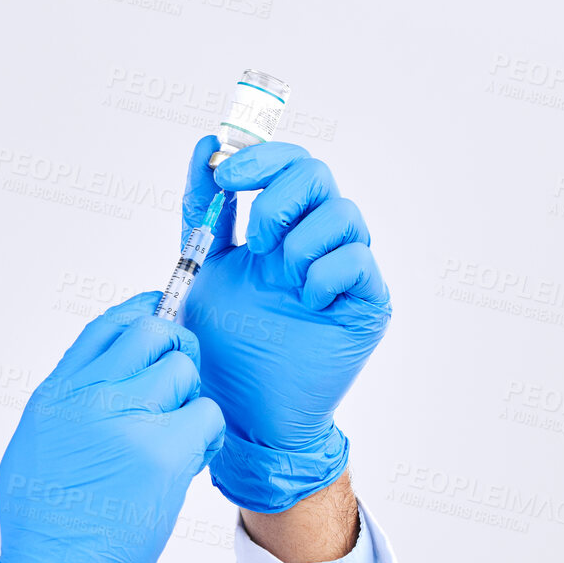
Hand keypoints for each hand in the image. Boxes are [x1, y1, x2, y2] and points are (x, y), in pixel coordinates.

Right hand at [0, 293, 224, 562]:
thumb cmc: (43, 527)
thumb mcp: (34, 448)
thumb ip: (67, 406)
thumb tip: (102, 379)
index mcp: (56, 395)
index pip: (106, 327)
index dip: (140, 312)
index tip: (159, 315)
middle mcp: (87, 397)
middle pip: (152, 333)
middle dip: (176, 350)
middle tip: (180, 384)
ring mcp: (125, 421)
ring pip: (185, 372)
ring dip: (191, 400)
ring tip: (178, 437)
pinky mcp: (162, 453)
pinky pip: (207, 414)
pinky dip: (208, 434)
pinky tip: (192, 457)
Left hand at [180, 137, 391, 513]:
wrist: (242, 415)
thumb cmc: (222, 350)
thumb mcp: (199, 274)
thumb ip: (201, 215)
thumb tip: (206, 147)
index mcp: (273, 231)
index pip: (280, 165)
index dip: (255, 156)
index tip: (222, 172)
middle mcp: (310, 243)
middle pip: (315, 174)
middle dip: (279, 194)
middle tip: (254, 239)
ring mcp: (340, 272)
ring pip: (342, 213)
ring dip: (301, 239)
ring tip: (279, 278)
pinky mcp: (364, 304)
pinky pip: (357, 261)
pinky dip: (326, 272)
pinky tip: (304, 301)